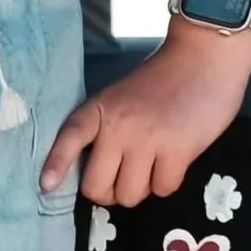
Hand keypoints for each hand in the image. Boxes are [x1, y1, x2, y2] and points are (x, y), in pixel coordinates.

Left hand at [41, 23, 250, 207]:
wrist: (205, 56)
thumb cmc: (164, 79)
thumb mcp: (121, 97)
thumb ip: (107, 127)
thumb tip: (101, 170)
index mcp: (98, 109)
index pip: (69, 138)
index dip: (56, 165)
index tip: (45, 187)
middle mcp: (117, 126)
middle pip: (97, 187)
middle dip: (110, 194)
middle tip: (123, 182)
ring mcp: (146, 139)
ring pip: (130, 195)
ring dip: (141, 189)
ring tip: (151, 167)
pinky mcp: (177, 150)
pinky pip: (162, 189)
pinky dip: (167, 182)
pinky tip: (173, 162)